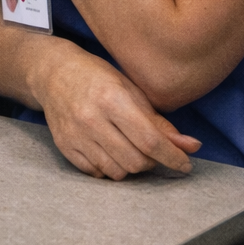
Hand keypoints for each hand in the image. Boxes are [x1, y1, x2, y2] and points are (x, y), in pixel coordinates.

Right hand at [35, 45, 200, 178]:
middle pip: (135, 161)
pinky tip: (111, 152)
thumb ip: (159, 122)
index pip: (150, 141)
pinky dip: (109, 168)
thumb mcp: (131, 90)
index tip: (185, 164)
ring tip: (131, 150)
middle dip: (152, 162)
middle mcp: (91, 118)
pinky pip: (95, 173)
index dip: (173, 157)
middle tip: (153, 151)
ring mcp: (75, 134)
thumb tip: (191, 147)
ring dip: (131, 167)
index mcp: (111, 99)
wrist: (52, 72)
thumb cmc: (97, 77)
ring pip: (116, 171)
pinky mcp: (64, 145)